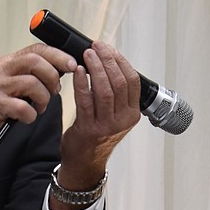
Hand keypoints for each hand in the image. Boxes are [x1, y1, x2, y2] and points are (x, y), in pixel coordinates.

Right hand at [0, 43, 75, 174]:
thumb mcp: (7, 82)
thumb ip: (27, 74)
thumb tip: (57, 71)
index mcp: (7, 63)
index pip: (37, 49)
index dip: (59, 55)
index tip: (72, 65)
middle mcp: (2, 70)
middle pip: (36, 61)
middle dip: (53, 76)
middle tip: (54, 90)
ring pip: (32, 83)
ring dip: (44, 98)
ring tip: (39, 107)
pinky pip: (23, 108)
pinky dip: (31, 115)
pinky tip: (26, 117)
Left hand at [54, 40, 141, 194]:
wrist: (84, 162)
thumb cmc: (97, 134)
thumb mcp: (115, 115)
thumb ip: (115, 93)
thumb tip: (106, 61)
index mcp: (132, 114)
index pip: (132, 81)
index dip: (120, 61)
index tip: (108, 49)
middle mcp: (123, 120)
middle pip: (119, 83)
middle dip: (107, 61)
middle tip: (96, 47)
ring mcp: (107, 126)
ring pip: (105, 90)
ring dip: (95, 68)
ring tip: (87, 55)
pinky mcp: (89, 129)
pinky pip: (85, 101)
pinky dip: (81, 83)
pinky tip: (77, 71)